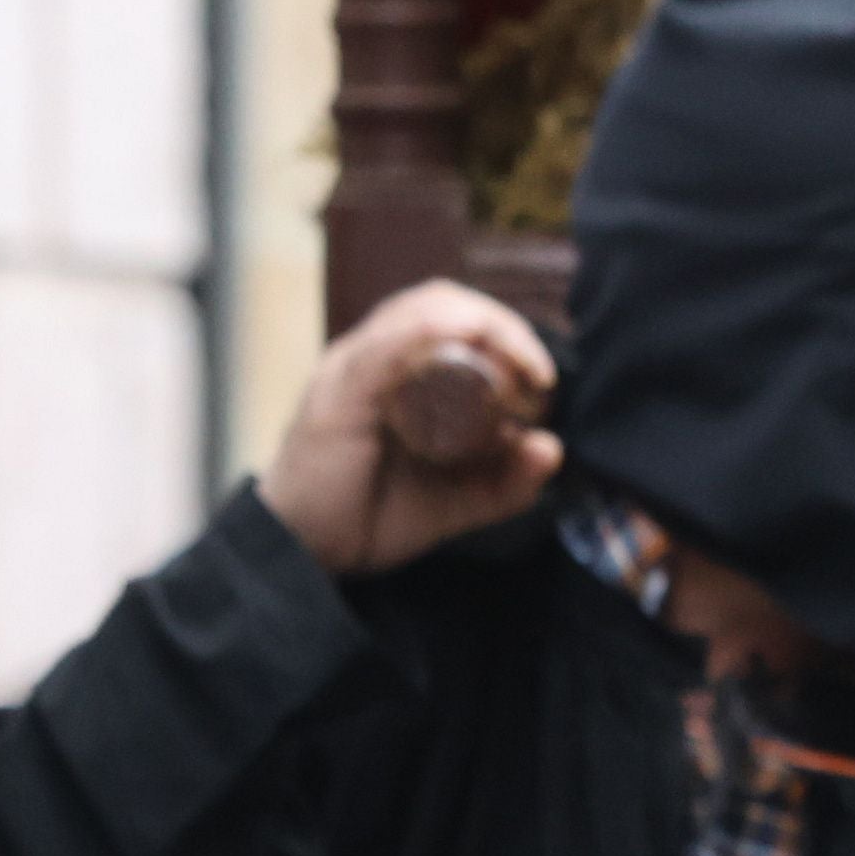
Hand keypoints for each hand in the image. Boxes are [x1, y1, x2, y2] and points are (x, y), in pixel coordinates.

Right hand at [261, 282, 560, 578]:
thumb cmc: (370, 515)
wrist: (302, 552)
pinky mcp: (338, 395)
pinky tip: (462, 336)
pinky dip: (426, 334)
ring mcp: (351, 371)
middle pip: (439, 303)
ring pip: (417, 314)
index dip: (505, 330)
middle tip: (538, 373)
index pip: (450, 315)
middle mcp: (371, 358)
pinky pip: (381, 350)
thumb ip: (505, 483)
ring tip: (522, 367)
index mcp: (395, 370)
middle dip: (502, 325)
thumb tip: (552, 447)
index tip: (543, 376)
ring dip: (481, 325)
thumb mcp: (456, 501)